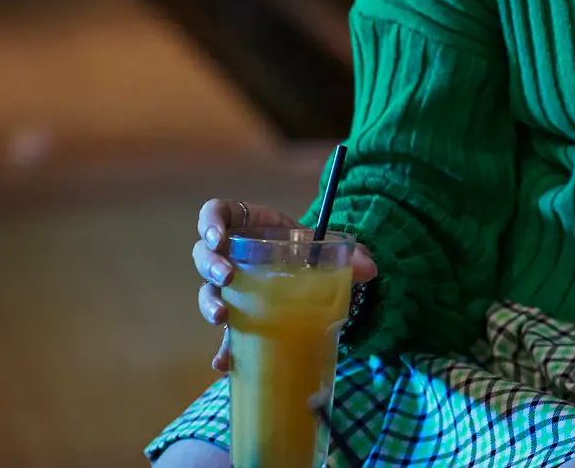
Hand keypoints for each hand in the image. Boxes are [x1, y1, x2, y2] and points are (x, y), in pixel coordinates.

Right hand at [193, 198, 378, 371]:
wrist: (311, 275)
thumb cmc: (306, 250)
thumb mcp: (323, 246)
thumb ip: (347, 253)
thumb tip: (371, 269)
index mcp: (249, 225)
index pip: (215, 214)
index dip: (210, 223)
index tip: (218, 237)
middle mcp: (232, 254)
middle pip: (204, 254)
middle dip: (211, 265)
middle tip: (227, 276)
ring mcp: (230, 285)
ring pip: (207, 290)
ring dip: (209, 303)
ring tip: (222, 317)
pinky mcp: (236, 315)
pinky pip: (223, 330)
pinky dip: (223, 346)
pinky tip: (225, 361)